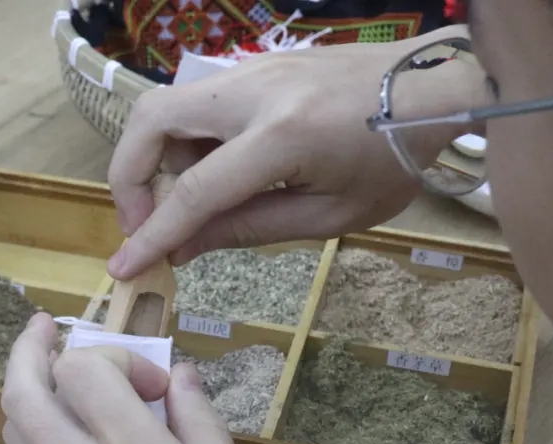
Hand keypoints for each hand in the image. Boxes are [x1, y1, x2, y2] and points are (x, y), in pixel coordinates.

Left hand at [1, 313, 263, 443]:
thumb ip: (203, 427)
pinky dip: (22, 443)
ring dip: (24, 391)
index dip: (113, 356)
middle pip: (23, 389)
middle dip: (29, 348)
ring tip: (47, 377)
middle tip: (43, 328)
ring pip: (12, 428)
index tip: (151, 386)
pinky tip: (44, 442)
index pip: (83, 369)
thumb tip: (181, 375)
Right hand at [106, 28, 482, 279]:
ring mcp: (248, 70)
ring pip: (164, 106)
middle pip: (151, 121)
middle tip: (146, 222)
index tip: (122, 268)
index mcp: (283, 136)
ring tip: (190, 200)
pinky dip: (183, 141)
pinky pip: (192, 104)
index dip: (153, 234)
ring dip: (156, 158)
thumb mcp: (329, 214)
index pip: (196, 190)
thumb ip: (249, 230)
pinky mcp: (249, 67)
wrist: (430, 88)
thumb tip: (182, 250)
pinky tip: (215, 169)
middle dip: (129, 177)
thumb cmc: (393, 160)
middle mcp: (254, 92)